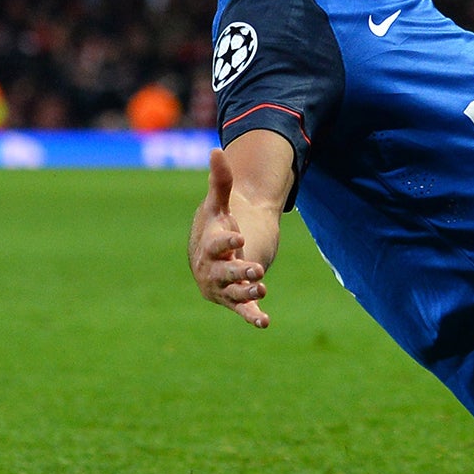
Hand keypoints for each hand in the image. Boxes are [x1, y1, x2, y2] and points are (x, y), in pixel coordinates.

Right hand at [192, 148, 268, 327]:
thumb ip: (221, 181)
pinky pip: (241, 310)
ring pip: (233, 293)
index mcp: (209, 245)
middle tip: (256, 271)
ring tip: (262, 290)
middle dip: (239, 273)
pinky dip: (251, 316)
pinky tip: (264, 323)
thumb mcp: (220, 204)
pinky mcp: (233, 299)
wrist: (216, 251)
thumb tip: (217, 150)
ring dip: (246, 294)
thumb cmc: (218, 225)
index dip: (226, 243)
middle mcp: (211, 269)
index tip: (239, 238)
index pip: (215, 245)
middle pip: (223, 273)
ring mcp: (222, 286)